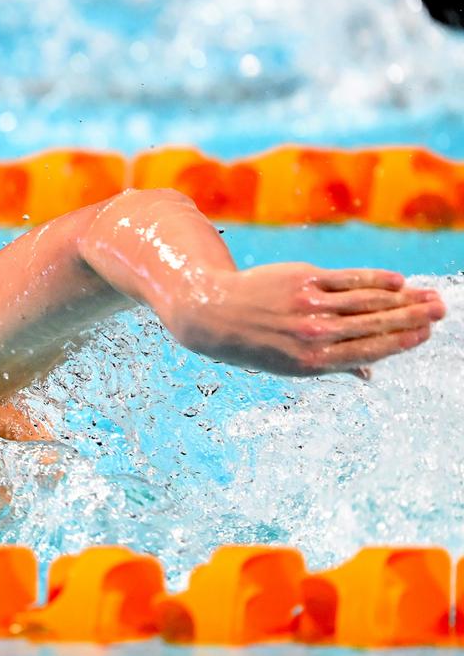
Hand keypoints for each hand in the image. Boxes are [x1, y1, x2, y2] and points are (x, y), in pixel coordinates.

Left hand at [164, 263, 446, 377]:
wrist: (214, 313)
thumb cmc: (256, 343)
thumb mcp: (289, 365)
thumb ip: (332, 366)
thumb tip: (370, 377)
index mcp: (313, 362)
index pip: (370, 350)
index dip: (403, 341)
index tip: (427, 333)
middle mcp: (314, 334)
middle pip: (376, 324)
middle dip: (413, 317)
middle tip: (440, 311)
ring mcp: (310, 305)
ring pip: (368, 300)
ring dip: (403, 297)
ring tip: (427, 296)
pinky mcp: (303, 278)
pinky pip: (349, 279)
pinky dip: (376, 279)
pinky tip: (397, 281)